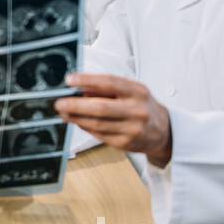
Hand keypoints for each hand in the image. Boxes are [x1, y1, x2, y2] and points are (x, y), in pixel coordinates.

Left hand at [54, 73, 171, 167]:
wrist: (163, 131)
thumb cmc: (142, 106)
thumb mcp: (131, 91)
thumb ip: (108, 89)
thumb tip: (79, 88)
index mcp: (138, 92)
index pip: (110, 83)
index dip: (87, 80)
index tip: (70, 80)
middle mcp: (137, 110)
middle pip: (100, 108)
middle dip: (76, 105)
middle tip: (59, 103)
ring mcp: (132, 129)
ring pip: (97, 124)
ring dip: (76, 118)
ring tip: (64, 112)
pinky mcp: (125, 143)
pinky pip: (99, 134)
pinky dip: (85, 127)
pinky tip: (77, 121)